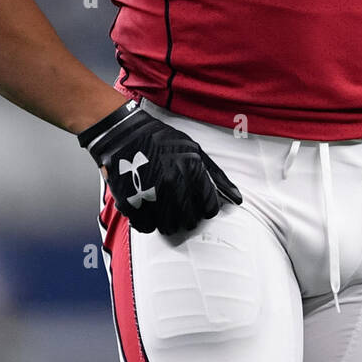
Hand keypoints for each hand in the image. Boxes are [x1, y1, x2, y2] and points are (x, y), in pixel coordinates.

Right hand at [78, 100, 242, 234]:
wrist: (122, 134)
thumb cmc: (162, 142)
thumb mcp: (194, 151)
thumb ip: (216, 176)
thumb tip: (238, 200)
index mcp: (192, 169)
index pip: (210, 208)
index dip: (205, 208)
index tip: (197, 203)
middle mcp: (173, 182)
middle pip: (190, 221)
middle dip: (187, 216)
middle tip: (178, 203)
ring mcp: (151, 193)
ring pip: (169, 228)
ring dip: (168, 221)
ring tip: (162, 205)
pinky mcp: (131, 201)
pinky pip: (147, 227)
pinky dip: (147, 222)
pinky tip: (146, 206)